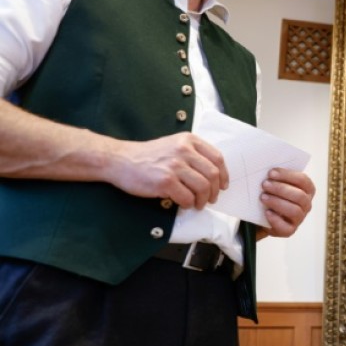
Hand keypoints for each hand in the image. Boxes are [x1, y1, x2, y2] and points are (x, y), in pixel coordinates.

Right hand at [110, 132, 227, 209]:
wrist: (120, 160)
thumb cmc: (148, 156)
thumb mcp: (173, 145)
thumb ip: (193, 155)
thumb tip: (213, 175)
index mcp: (189, 141)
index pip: (217, 158)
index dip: (224, 175)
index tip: (223, 185)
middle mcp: (184, 151)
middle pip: (213, 174)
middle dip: (215, 191)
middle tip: (211, 199)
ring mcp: (175, 166)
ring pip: (203, 187)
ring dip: (203, 200)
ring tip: (197, 204)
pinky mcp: (165, 181)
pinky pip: (187, 197)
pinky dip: (189, 204)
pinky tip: (184, 204)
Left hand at [258, 168, 314, 236]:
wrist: (261, 215)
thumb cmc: (271, 194)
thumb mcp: (276, 183)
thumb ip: (276, 176)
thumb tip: (266, 168)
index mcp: (307, 189)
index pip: (303, 180)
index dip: (287, 175)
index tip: (271, 172)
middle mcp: (306, 204)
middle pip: (299, 196)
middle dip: (281, 189)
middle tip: (264, 184)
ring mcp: (299, 218)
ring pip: (294, 211)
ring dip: (277, 202)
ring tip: (263, 197)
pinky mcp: (289, 230)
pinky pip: (286, 227)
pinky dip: (275, 219)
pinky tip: (266, 213)